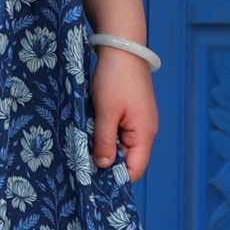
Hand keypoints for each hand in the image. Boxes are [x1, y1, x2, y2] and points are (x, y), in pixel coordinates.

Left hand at [91, 46, 157, 181]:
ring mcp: (139, 121)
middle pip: (129, 159)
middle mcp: (146, 131)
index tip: (94, 181)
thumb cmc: (115, 78)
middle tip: (83, 164)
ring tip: (85, 146)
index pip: (135, 170)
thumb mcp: (105, 112)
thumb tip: (103, 166)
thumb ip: (104, 141)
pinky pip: (120, 132)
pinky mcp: (132, 113)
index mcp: (144, 134)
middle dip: (108, 163)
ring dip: (105, 147)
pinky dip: (106, 134)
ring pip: (122, 146)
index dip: (117, 178)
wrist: (122, 47)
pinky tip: (91, 130)